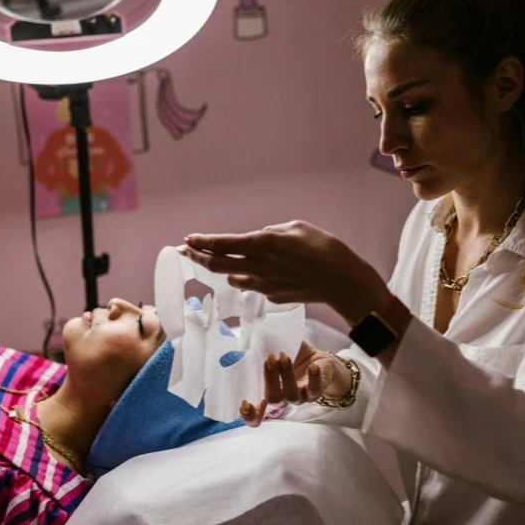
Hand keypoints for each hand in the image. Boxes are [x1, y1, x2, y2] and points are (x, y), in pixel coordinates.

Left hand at [179, 220, 390, 324]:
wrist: (342, 282)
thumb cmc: (324, 248)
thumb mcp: (296, 228)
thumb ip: (272, 233)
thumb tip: (259, 240)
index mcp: (262, 244)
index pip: (223, 244)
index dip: (202, 242)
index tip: (187, 239)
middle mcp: (257, 266)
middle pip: (217, 264)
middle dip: (197, 256)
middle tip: (182, 251)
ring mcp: (263, 284)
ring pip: (232, 276)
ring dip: (221, 268)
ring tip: (211, 260)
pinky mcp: (272, 296)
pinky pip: (254, 284)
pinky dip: (248, 277)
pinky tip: (252, 272)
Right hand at [238, 341, 351, 427]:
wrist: (317, 359)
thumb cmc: (292, 355)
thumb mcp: (277, 349)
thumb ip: (264, 346)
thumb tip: (252, 332)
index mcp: (269, 391)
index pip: (257, 414)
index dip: (250, 415)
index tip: (245, 403)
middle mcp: (283, 398)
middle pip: (273, 399)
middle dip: (269, 380)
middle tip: (269, 359)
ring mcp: (300, 397)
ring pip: (292, 396)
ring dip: (287, 376)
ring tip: (284, 357)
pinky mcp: (316, 391)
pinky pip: (314, 389)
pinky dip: (313, 378)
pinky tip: (312, 366)